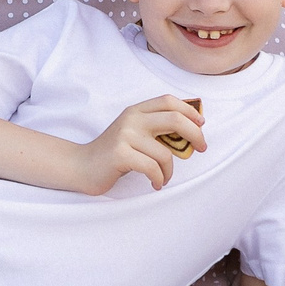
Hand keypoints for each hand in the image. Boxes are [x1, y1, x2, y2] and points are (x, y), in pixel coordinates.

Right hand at [73, 95, 205, 192]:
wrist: (82, 166)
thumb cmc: (113, 153)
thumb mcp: (133, 132)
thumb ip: (155, 127)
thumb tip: (191, 129)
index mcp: (136, 111)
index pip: (168, 101)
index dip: (190, 111)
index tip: (201, 125)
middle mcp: (131, 119)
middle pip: (175, 119)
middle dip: (195, 134)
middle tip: (202, 148)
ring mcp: (125, 135)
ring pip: (165, 153)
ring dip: (170, 171)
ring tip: (164, 178)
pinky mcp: (120, 154)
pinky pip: (152, 167)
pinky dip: (159, 178)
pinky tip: (156, 183)